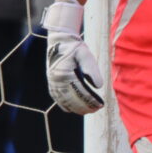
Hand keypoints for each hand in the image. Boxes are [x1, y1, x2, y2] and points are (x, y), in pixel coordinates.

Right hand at [42, 0, 104, 115]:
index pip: (79, 93)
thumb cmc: (74, 48)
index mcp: (64, 74)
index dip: (90, 101)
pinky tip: (75, 109)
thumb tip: (99, 86)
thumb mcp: (85, 55)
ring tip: (88, 110)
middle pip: (71, 100)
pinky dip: (66, 106)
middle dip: (84, 107)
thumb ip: (92, 69)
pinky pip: (58, 99)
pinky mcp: (51, 84)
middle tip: (96, 109)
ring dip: (76, 108)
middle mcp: (56, 81)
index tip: (100, 105)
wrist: (59, 42)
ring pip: (64, 102)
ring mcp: (52, 83)